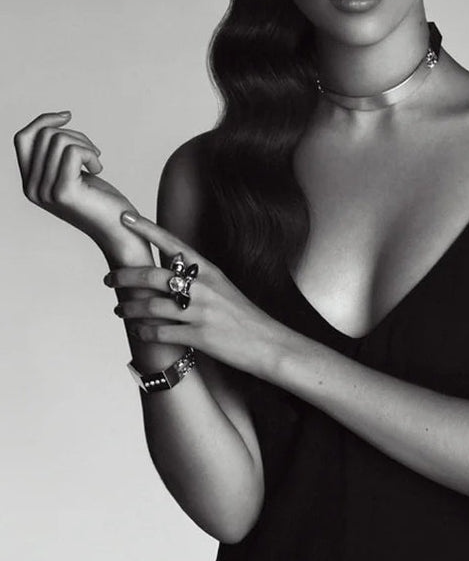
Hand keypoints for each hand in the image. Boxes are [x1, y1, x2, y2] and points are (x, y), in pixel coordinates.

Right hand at [14, 111, 149, 261]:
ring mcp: (46, 191)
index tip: (67, 116)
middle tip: (94, 153)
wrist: (119, 232)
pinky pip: (73, 151)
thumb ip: (55, 155)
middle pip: (44, 135)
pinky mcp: (64, 192)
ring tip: (97, 162)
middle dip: (76, 135)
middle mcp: (31, 188)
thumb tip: (52, 123)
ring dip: (86, 145)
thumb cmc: (100, 201)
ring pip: (60, 140)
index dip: (43, 120)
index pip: (23, 138)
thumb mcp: (72, 173)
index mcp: (29, 183)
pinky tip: (99, 170)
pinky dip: (91, 153)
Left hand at [106, 211, 281, 375]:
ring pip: (151, 306)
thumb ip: (196, 276)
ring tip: (119, 309)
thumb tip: (167, 270)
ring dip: (129, 308)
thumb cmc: (242, 315)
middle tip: (108, 278)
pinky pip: (161, 332)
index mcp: (208, 270)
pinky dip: (144, 332)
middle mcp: (203, 287)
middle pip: (153, 276)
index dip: (147, 229)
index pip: (172, 243)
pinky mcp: (200, 336)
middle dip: (124, 276)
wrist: (268, 343)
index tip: (125, 217)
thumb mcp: (222, 287)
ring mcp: (201, 312)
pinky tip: (137, 332)